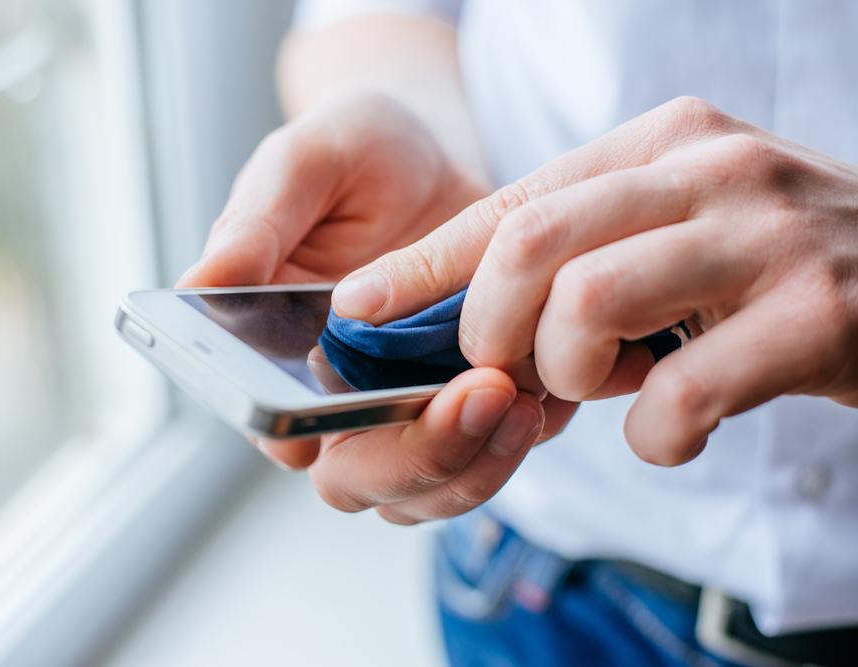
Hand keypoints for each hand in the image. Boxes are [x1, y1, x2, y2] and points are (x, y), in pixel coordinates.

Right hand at [180, 93, 542, 487]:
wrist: (431, 150)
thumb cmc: (353, 152)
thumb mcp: (302, 164)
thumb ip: (255, 223)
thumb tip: (199, 285)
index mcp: (275, 353)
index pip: (280, 430)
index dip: (321, 437)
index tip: (368, 404)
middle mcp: (337, 395)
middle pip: (362, 478)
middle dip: (420, 456)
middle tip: (480, 394)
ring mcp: (406, 404)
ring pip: (429, 487)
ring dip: (477, 461)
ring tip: (521, 397)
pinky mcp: (469, 399)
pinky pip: (491, 454)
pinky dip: (517, 441)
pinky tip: (542, 393)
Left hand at [331, 96, 857, 465]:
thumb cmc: (772, 267)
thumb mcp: (670, 230)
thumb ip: (581, 252)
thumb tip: (462, 316)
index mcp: (661, 144)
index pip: (511, 201)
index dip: (425, 264)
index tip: (360, 308)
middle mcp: (709, 170)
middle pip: (530, 244)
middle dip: (491, 331)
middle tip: (511, 373)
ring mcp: (765, 236)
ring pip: (587, 304)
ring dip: (571, 376)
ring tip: (612, 388)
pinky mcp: (817, 316)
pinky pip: (680, 392)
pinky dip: (654, 433)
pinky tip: (674, 427)